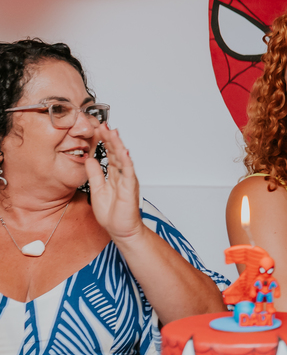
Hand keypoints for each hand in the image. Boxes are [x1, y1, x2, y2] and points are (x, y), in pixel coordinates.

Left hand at [86, 125, 143, 241]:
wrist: (121, 230)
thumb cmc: (112, 214)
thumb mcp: (97, 189)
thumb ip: (94, 173)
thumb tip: (89, 159)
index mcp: (114, 175)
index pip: (109, 154)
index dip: (104, 141)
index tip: (97, 129)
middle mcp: (122, 175)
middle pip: (116, 152)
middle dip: (110, 138)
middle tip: (103, 124)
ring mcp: (127, 180)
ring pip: (122, 158)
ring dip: (118, 144)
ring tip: (112, 131)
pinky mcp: (130, 187)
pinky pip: (128, 172)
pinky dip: (126, 161)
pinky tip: (123, 151)